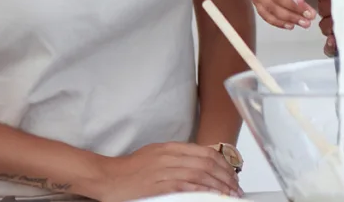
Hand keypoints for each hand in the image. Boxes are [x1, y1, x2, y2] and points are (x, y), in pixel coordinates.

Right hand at [97, 142, 242, 201]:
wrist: (107, 177)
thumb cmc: (129, 169)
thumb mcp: (155, 155)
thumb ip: (175, 158)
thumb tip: (196, 165)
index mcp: (170, 147)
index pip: (205, 151)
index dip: (223, 163)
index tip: (232, 174)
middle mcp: (169, 156)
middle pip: (207, 163)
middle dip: (226, 176)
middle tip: (236, 187)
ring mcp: (164, 170)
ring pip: (200, 175)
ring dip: (219, 186)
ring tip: (230, 194)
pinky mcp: (158, 185)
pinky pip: (186, 187)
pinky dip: (203, 191)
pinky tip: (213, 196)